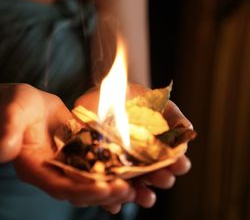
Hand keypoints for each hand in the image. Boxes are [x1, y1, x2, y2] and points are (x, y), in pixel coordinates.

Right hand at [0, 83, 133, 206]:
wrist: (27, 104)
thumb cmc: (14, 105)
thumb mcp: (12, 113)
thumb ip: (8, 130)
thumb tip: (4, 149)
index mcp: (37, 167)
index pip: (62, 186)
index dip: (84, 191)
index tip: (106, 189)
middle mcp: (55, 169)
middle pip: (83, 188)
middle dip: (107, 191)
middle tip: (131, 190)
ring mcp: (70, 161)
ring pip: (95, 178)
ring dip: (115, 183)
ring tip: (139, 186)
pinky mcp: (81, 149)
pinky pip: (99, 161)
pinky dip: (115, 166)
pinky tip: (133, 167)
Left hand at [75, 83, 192, 213]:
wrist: (103, 94)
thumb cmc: (131, 96)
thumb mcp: (153, 100)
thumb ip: (172, 113)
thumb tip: (189, 128)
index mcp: (157, 146)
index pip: (172, 160)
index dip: (178, 164)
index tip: (179, 163)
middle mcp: (143, 159)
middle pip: (157, 176)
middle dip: (163, 179)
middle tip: (163, 177)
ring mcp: (124, 167)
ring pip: (136, 187)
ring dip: (142, 194)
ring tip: (144, 195)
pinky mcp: (104, 171)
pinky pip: (109, 190)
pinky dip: (114, 200)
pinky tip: (116, 204)